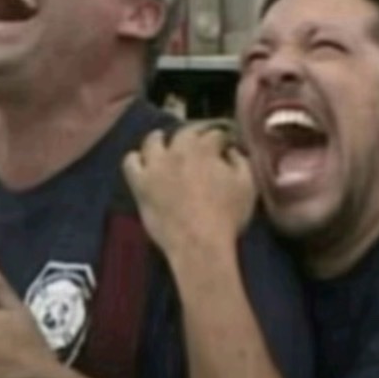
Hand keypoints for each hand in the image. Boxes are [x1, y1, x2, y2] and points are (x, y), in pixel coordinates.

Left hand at [123, 122, 256, 256]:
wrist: (198, 244)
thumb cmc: (227, 216)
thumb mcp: (247, 186)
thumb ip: (241, 163)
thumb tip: (231, 151)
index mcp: (205, 149)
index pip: (216, 134)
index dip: (224, 139)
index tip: (228, 145)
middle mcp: (177, 150)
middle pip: (186, 133)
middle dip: (196, 135)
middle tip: (202, 143)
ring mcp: (155, 166)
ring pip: (153, 141)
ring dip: (161, 139)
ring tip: (165, 143)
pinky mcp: (140, 183)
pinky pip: (131, 162)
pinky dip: (136, 159)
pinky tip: (142, 162)